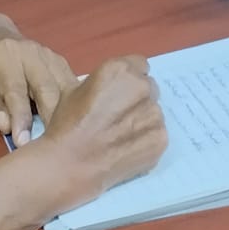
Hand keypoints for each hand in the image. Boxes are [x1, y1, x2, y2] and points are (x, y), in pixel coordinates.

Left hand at [0, 17, 76, 145]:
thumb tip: (6, 126)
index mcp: (5, 55)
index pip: (15, 90)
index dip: (20, 118)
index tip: (23, 143)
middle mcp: (31, 52)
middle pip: (46, 88)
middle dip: (51, 119)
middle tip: (52, 146)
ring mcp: (49, 55)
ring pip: (64, 87)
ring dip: (68, 114)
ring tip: (67, 138)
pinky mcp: (60, 61)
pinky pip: (71, 84)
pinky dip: (75, 104)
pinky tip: (75, 121)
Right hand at [38, 56, 166, 203]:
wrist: (70, 163)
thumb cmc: (67, 126)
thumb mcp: (76, 91)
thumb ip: (104, 83)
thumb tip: (115, 88)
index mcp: (119, 70)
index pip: (140, 65)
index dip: (129, 80)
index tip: (121, 94)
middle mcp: (141, 87)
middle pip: (149, 88)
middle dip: (138, 99)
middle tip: (120, 117)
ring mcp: (154, 114)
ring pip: (154, 112)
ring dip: (143, 120)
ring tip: (122, 137)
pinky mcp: (160, 138)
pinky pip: (157, 134)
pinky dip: (146, 140)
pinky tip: (128, 149)